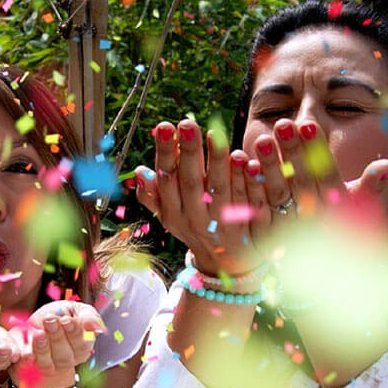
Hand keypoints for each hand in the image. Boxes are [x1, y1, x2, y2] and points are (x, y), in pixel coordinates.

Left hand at [8, 301, 104, 387]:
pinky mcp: (30, 367)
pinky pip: (29, 368)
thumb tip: (96, 327)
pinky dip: (27, 361)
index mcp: (81, 347)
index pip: (81, 344)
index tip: (66, 320)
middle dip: (57, 337)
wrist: (34, 324)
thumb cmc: (59, 316)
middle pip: (65, 355)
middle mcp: (67, 360)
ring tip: (39, 333)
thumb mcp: (75, 310)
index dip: (74, 333)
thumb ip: (88, 316)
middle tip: (49, 320)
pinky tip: (27, 354)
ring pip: (48, 363)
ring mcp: (48, 366)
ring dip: (43, 348)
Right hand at [135, 119, 269, 276]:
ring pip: (219, 191)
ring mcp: (222, 224)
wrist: (226, 265)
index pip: (166, 180)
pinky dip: (247, 180)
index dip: (165, 154)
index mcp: (173, 213)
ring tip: (215, 134)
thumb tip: (140, 171)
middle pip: (190, 183)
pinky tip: (247, 158)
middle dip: (188, 153)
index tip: (164, 126)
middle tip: (187, 123)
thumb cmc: (195, 228)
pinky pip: (247, 201)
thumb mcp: (169, 215)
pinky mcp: (248, 226)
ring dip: (217, 162)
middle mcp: (195, 219)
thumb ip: (153, 195)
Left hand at [257, 118, 387, 225]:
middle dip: (291, 152)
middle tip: (283, 124)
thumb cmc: (337, 227)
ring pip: (277, 194)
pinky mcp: (265, 237)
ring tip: (262, 139)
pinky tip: (244, 164)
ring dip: (270, 167)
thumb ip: (367, 187)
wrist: (317, 269)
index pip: (326, 174)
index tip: (309, 124)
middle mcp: (312, 218)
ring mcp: (288, 228)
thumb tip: (385, 166)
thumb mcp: (354, 208)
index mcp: (334, 207)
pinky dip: (250, 188)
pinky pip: (257, 210)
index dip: (317, 151)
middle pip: (300, 181)